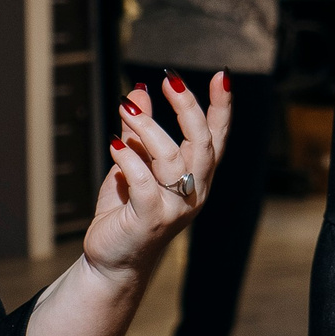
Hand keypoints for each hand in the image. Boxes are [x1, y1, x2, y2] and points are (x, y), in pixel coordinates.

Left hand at [87, 73, 228, 287]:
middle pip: (202, 143)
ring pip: (171, 158)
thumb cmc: (126, 211)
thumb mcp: (133, 164)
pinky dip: (128, 158)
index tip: (221, 75)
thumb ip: (138, 132)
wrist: (112, 260)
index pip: (216, 137)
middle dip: (188, 107)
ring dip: (147, 127)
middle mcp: (194, 191)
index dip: (222, 107)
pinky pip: (143, 181)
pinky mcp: (150, 220)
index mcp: (197, 177)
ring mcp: (175, 208)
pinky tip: (113, 143)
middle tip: (170, 80)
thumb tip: (139, 93)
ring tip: (125, 106)